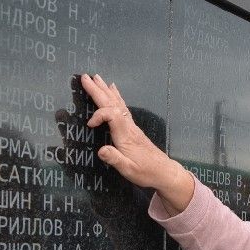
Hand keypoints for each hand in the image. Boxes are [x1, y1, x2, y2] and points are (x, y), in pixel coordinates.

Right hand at [79, 73, 194, 212]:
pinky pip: (122, 107)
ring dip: (106, 90)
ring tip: (97, 78)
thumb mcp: (128, 170)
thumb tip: (101, 150)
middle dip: (98, 90)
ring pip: (118, 103)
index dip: (99, 115)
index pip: (112, 115)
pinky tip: (113, 90)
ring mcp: (132, 126)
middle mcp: (129, 127)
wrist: (164, 172)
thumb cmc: (146, 172)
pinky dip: (115, 96)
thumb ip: (115, 159)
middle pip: (112, 104)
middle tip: (85, 77)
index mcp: (125, 135)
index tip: (89, 125)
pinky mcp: (133, 128)